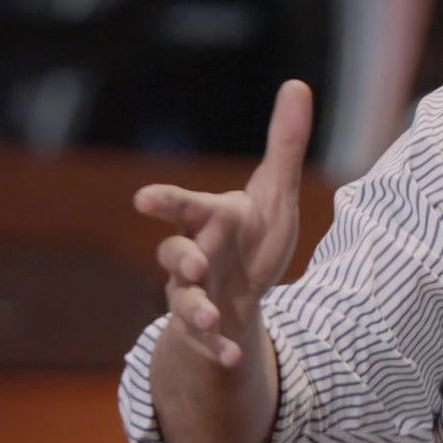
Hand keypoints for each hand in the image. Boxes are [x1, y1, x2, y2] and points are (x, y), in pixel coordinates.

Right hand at [133, 80, 311, 368]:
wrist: (242, 291)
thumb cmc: (252, 234)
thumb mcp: (275, 192)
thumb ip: (284, 144)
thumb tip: (297, 85)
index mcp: (209, 219)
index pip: (183, 206)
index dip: (166, 202)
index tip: (145, 199)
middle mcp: (193, 255)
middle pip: (173, 255)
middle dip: (178, 257)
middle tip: (191, 263)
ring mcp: (192, 293)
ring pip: (182, 301)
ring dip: (195, 309)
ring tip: (213, 318)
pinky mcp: (203, 328)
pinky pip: (205, 340)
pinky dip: (219, 349)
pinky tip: (234, 358)